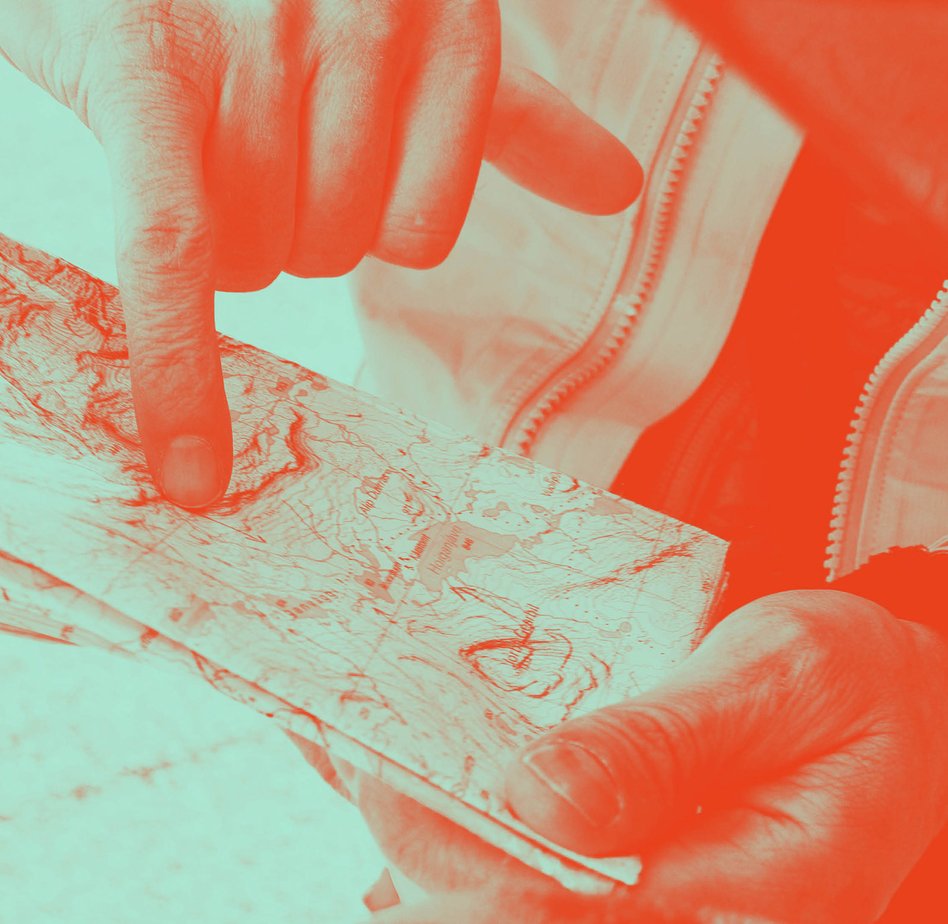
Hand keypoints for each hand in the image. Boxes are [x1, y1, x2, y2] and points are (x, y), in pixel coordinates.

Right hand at [0, 0, 641, 507]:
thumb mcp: (422, 41)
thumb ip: (516, 123)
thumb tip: (619, 187)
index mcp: (445, 20)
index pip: (423, 232)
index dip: (360, 238)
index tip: (317, 179)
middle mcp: (359, 19)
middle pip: (340, 246)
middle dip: (292, 224)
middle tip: (248, 143)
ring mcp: (257, 42)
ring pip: (263, 253)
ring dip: (230, 230)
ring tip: (198, 137)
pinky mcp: (144, 74)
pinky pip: (176, 256)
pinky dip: (178, 374)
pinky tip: (190, 471)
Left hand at [346, 591, 947, 922]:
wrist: (899, 700)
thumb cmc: (854, 684)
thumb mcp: (777, 683)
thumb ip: (667, 747)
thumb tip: (544, 799)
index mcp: (730, 900)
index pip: (556, 904)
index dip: (450, 840)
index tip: (376, 763)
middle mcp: (678, 917)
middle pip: (514, 902)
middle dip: (420, 826)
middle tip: (344, 737)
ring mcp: (653, 896)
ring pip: (513, 881)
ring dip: (428, 816)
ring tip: (354, 738)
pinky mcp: (637, 861)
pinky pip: (537, 846)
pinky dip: (465, 802)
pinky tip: (413, 756)